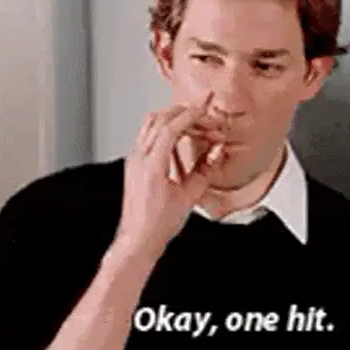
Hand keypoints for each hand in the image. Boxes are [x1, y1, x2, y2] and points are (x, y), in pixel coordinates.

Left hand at [115, 92, 225, 258]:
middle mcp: (139, 158)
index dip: (190, 115)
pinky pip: (147, 136)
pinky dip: (164, 130)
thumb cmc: (158, 224)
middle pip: (159, 120)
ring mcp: (134, 159)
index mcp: (152, 165)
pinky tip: (179, 138)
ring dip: (172, 119)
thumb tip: (216, 151)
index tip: (205, 109)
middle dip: (183, 113)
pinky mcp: (134, 164)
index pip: (171, 128)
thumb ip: (204, 170)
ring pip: (150, 125)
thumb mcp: (189, 197)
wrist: (138, 240)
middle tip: (204, 116)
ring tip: (193, 124)